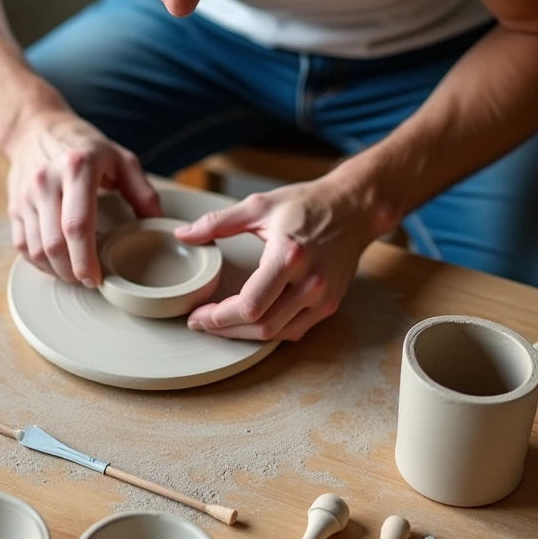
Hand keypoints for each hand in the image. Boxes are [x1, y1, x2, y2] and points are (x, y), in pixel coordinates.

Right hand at [5, 108, 160, 284]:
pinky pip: (22, 245)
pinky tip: (57, 265)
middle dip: (72, 272)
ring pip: (36, 249)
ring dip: (56, 271)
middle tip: (90, 281)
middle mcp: (46, 182)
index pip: (77, 224)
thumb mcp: (120, 158)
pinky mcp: (14, 206)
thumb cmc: (83, 145)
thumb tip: (159, 224)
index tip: (97, 278)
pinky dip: (39, 263)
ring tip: (76, 275)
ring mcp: (26, 195)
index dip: (86, 258)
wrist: (35, 127)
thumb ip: (142, 191)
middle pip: (54, 244)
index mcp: (76, 168)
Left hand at [175, 175, 379, 340]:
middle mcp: (310, 282)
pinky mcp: (330, 304)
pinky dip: (270, 330)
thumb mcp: (259, 206)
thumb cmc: (307, 204)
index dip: (218, 317)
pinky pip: (295, 330)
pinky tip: (251, 320)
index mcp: (289, 256)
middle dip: (225, 329)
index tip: (198, 314)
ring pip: (277, 334)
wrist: (354, 208)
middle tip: (202, 322)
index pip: (249, 305)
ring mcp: (323, 297)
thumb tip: (183, 234)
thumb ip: (218, 222)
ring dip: (245, 335)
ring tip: (221, 323)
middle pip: (261, 326)